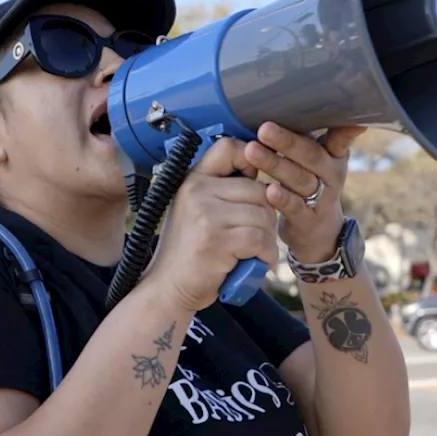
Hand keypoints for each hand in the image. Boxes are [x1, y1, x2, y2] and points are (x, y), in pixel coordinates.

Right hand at [145, 138, 278, 311]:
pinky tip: (256, 261)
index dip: (250, 158)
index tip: (253, 180)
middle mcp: (197, 191)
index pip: (228, 147)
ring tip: (254, 250)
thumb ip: (219, 189)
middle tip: (257, 234)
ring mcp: (205, 215)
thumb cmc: (189, 250)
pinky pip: (261, 239)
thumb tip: (258, 165)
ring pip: (264, 215)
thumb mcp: (195, 209)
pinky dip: (266, 254)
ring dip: (268, 238)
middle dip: (267, 215)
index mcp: (192, 179)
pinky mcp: (217, 240)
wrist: (168, 288)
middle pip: (259, 189)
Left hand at [243, 122, 366, 261]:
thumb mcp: (315, 161)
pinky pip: (295, 207)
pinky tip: (268, 190)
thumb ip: (304, 137)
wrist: (320, 234)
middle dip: (287, 141)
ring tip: (252, 151)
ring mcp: (322, 198)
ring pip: (300, 179)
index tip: (344, 117)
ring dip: (275, 164)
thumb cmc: (310, 185)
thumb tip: (281, 102)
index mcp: (333, 156)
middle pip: (311, 155)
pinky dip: (282, 199)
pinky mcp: (309, 220)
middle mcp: (332, 175)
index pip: (339, 138)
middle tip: (263, 128)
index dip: (343, 129)